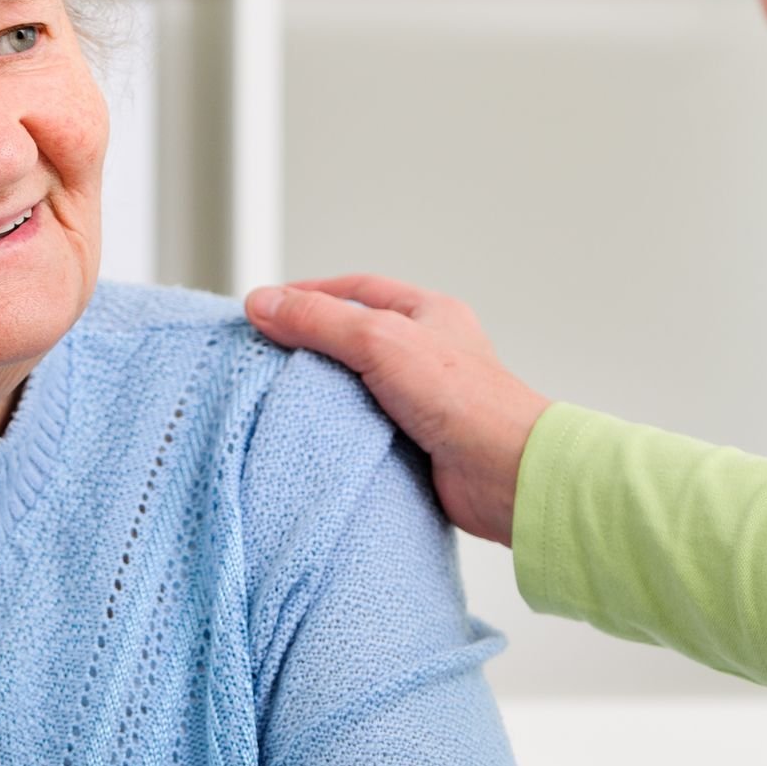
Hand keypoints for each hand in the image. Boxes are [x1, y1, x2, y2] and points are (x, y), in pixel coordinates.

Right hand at [244, 276, 549, 546]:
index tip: (266, 307)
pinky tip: (311, 436)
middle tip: (263, 354)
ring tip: (277, 396)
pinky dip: (336, 431)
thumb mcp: (381, 341)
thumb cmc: (465, 401)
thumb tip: (262, 302)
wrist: (504, 475)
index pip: (357, 291)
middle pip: (352, 338)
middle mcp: (426, 354)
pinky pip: (363, 429)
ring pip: (355, 387)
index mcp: (429, 314)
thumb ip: (320, 320)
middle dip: (309, 345)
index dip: (309, 295)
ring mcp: (420, 400)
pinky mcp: (414, 443)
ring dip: (321, 393)